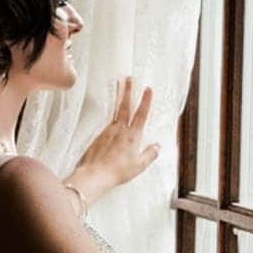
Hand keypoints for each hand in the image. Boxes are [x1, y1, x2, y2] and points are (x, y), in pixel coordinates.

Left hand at [67, 79, 159, 203]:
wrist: (94, 174)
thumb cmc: (118, 172)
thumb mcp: (139, 166)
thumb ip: (150, 154)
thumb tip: (158, 146)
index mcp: (132, 136)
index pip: (141, 114)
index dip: (145, 101)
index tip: (148, 88)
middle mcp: (120, 130)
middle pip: (124, 106)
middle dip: (127, 91)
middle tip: (128, 78)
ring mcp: (108, 131)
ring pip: (115, 111)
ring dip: (118, 98)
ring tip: (119, 86)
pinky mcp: (98, 135)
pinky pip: (107, 121)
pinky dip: (111, 114)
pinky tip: (112, 114)